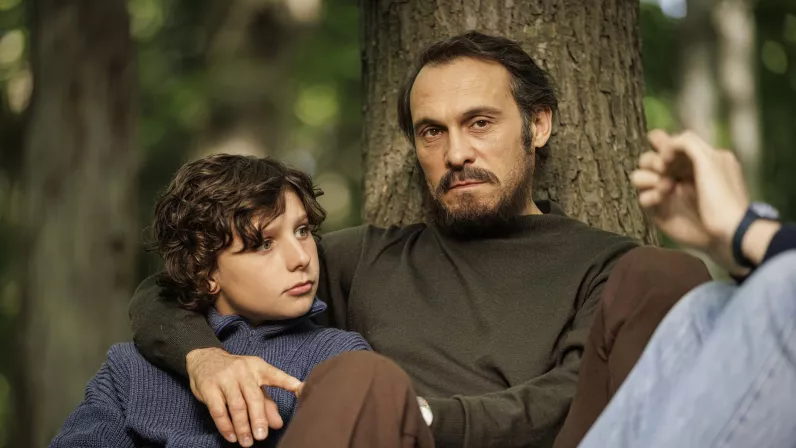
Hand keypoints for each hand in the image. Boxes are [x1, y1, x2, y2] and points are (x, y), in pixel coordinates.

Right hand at [186, 348, 302, 446]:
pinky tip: (232, 436)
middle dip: (259, 419)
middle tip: (262, 436)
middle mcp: (243, 370)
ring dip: (242, 427)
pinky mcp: (209, 387)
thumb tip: (278, 423)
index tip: (300, 389)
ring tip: (247, 442)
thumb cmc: (235, 374)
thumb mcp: (253, 383)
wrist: (205, 359)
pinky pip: (218, 410)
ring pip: (236, 406)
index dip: (288, 382)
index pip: (275, 375)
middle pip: (254, 397)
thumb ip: (266, 402)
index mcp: (258, 367)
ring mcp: (225, 378)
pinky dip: (226, 426)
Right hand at [631, 129, 749, 272]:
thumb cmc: (722, 195)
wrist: (727, 231)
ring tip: (667, 187)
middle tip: (664, 168)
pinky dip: (650, 195)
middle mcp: (677, 175)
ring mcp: (668, 193)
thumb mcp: (711, 159)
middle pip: (648, 159)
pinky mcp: (660, 211)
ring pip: (640, 177)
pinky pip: (642, 198)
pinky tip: (663, 198)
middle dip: (652, 161)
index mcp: (692, 160)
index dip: (660, 143)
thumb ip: (686, 142)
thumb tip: (664, 146)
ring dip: (648, 178)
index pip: (665, 143)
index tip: (669, 153)